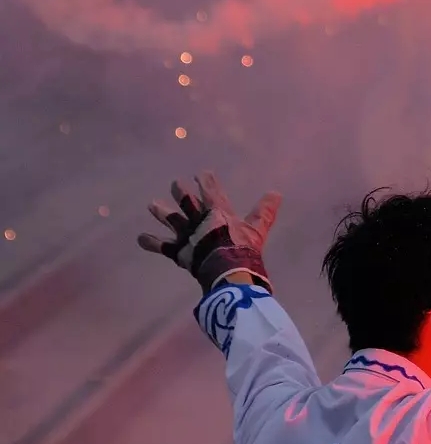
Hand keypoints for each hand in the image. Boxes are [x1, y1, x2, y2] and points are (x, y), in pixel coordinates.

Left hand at [137, 170, 281, 293]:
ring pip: (171, 219)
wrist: (227, 270)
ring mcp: (187, 235)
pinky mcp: (179, 252)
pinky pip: (161, 246)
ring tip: (151, 205)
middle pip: (186, 201)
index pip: (210, 190)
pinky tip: (140, 238)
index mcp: (218, 212)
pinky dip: (150, 242)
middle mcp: (199, 220)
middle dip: (180, 191)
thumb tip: (276, 192)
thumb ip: (264, 211)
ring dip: (161, 212)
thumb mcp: (258, 229)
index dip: (206, 181)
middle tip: (175, 184)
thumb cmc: (245, 248)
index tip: (201, 174)